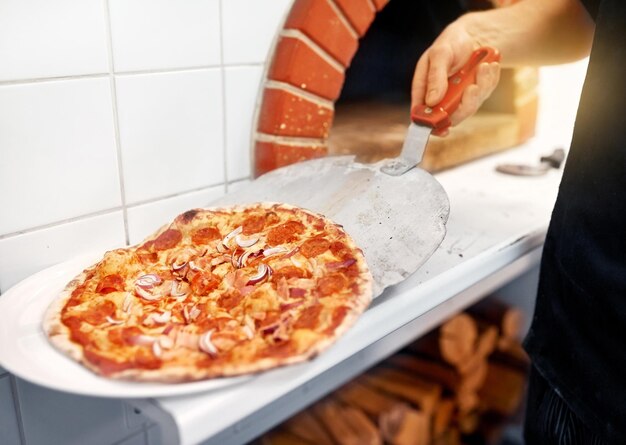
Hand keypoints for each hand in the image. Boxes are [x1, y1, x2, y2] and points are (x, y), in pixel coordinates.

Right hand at [411, 21, 500, 135]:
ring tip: (484, 66)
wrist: (473, 35)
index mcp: (424, 90)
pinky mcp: (476, 94)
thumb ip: (435, 76)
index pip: (422, 115)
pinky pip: (484, 94)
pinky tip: (489, 65)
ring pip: (470, 106)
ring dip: (480, 86)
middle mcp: (440, 98)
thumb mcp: (440, 54)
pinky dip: (489, 80)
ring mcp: (459, 98)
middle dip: (464, 103)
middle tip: (472, 87)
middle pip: (450, 116)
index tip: (442, 128)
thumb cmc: (451, 43)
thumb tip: (432, 101)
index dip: (430, 125)